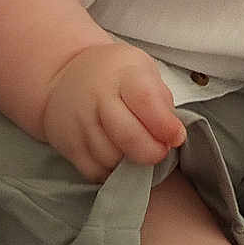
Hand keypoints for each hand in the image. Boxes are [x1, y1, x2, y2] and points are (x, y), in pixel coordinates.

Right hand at [41, 43, 186, 183]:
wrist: (67, 78)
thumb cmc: (115, 76)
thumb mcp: (143, 71)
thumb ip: (161, 101)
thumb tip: (173, 136)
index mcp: (124, 74)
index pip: (146, 100)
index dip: (165, 125)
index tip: (176, 137)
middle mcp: (97, 97)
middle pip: (128, 136)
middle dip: (152, 152)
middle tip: (160, 150)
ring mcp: (80, 122)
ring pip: (112, 159)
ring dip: (131, 164)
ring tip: (137, 150)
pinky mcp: (69, 145)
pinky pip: (95, 172)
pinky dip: (111, 173)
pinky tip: (118, 159)